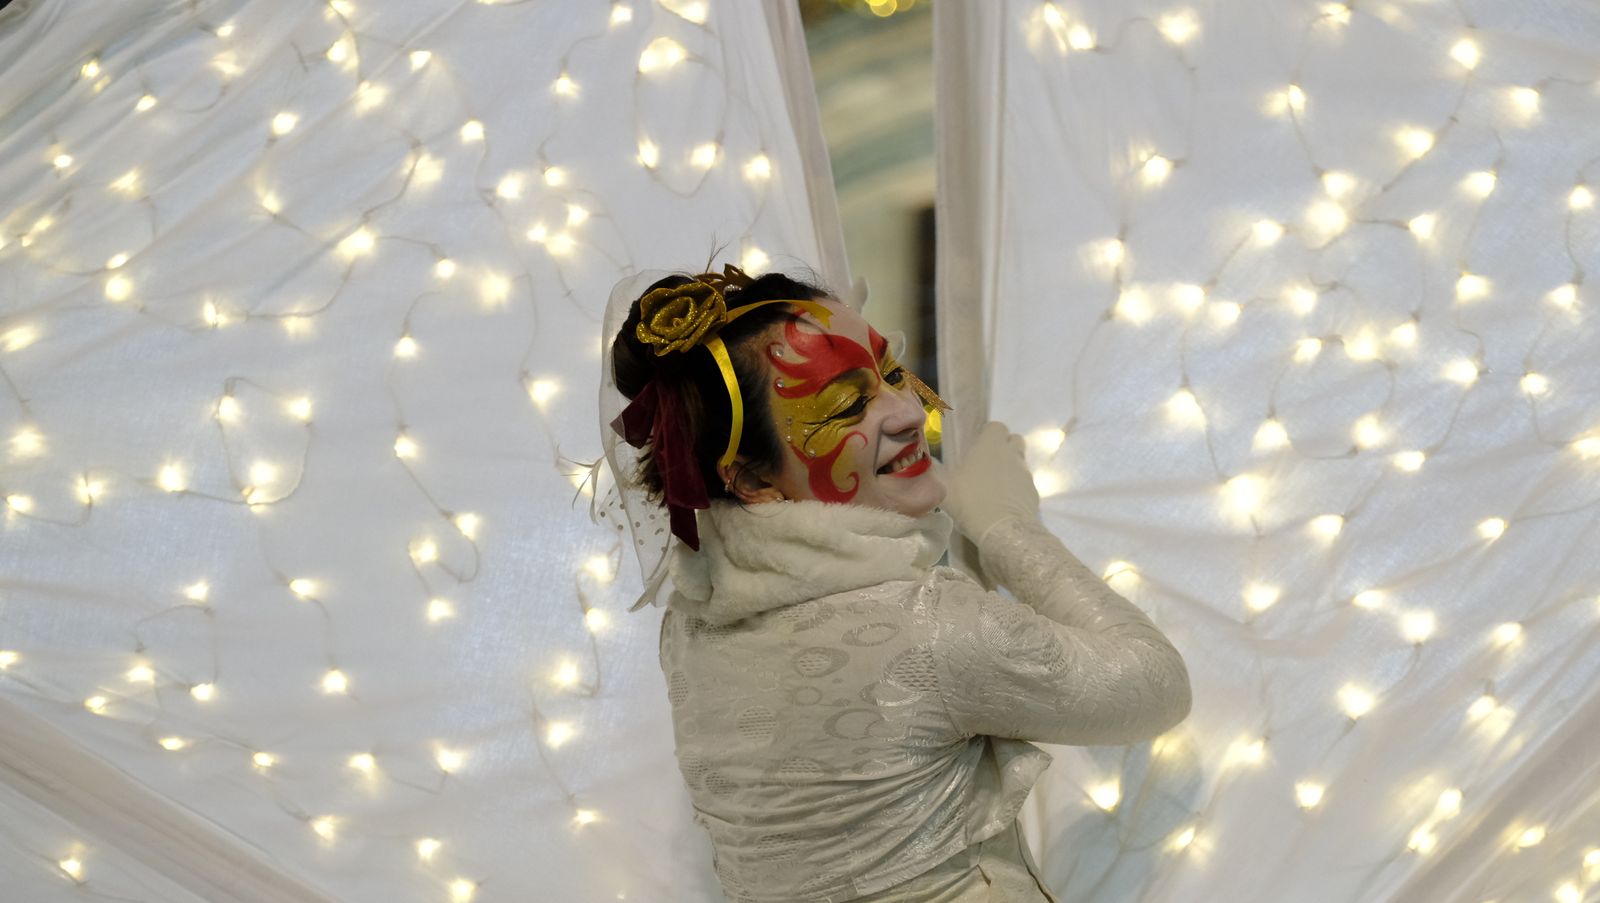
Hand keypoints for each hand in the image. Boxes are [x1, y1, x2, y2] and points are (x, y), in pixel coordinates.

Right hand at [938, 421, 1041, 545]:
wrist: (1002, 530)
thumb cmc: (970, 501)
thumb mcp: (944, 487)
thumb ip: (935, 473)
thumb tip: (926, 465)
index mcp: (990, 445)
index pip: (996, 426)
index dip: (987, 435)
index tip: (976, 448)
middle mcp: (1011, 454)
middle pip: (1013, 440)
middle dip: (1003, 448)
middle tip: (986, 465)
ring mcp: (1025, 473)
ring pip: (1020, 462)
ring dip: (1010, 469)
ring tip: (993, 488)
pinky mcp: (1033, 493)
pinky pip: (1024, 484)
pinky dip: (1016, 490)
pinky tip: (1002, 505)